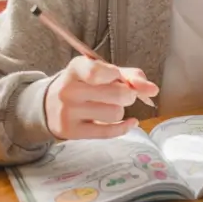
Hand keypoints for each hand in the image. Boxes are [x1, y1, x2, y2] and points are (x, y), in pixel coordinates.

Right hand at [44, 56, 159, 139]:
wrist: (49, 106)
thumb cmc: (83, 85)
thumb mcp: (101, 72)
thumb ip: (129, 75)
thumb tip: (152, 90)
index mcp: (75, 69)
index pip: (96, 70)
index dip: (115, 75)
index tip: (117, 77)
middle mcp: (69, 90)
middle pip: (116, 94)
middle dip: (128, 94)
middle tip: (123, 94)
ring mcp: (68, 112)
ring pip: (115, 113)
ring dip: (120, 110)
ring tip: (110, 106)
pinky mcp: (72, 131)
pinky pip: (108, 132)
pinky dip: (124, 127)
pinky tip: (129, 122)